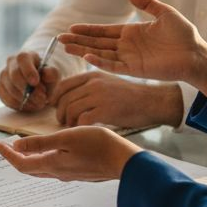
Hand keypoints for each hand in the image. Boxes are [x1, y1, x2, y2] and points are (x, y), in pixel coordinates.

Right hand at [0, 50, 60, 110]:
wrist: (38, 84)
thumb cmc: (45, 77)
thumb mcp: (53, 74)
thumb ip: (52, 73)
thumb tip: (45, 74)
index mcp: (25, 55)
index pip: (22, 59)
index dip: (28, 71)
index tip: (36, 82)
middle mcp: (11, 63)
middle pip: (14, 76)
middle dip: (29, 90)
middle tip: (42, 99)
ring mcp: (3, 75)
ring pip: (10, 89)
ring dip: (26, 100)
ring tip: (38, 103)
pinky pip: (6, 99)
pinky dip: (19, 105)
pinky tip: (29, 105)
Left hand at [0, 126, 139, 181]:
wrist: (124, 162)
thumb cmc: (97, 145)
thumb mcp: (65, 138)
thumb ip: (40, 143)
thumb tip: (16, 147)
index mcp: (51, 165)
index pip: (20, 163)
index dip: (6, 155)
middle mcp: (57, 173)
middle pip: (28, 169)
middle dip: (14, 158)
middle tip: (5, 146)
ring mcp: (68, 175)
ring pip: (40, 169)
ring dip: (28, 159)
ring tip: (21, 147)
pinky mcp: (78, 172)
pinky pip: (52, 168)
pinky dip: (41, 159)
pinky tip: (46, 151)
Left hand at [52, 72, 183, 128]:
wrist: (151, 102)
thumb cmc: (129, 97)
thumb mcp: (107, 83)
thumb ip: (89, 87)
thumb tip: (69, 99)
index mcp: (92, 75)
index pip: (63, 85)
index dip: (55, 98)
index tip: (55, 108)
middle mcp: (93, 83)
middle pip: (64, 98)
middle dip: (60, 113)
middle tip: (63, 122)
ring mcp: (99, 96)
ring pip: (70, 109)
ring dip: (67, 121)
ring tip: (72, 128)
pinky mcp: (106, 110)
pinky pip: (82, 120)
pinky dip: (78, 128)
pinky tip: (83, 131)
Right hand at [60, 0, 206, 96]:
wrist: (196, 54)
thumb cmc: (184, 34)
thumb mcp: (165, 12)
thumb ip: (147, 3)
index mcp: (131, 33)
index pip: (104, 31)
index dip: (88, 29)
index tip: (72, 27)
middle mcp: (127, 46)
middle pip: (97, 42)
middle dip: (79, 40)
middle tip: (61, 37)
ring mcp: (130, 58)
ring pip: (100, 54)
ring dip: (83, 50)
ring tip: (66, 46)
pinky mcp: (136, 69)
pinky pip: (114, 66)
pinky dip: (100, 61)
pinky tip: (87, 56)